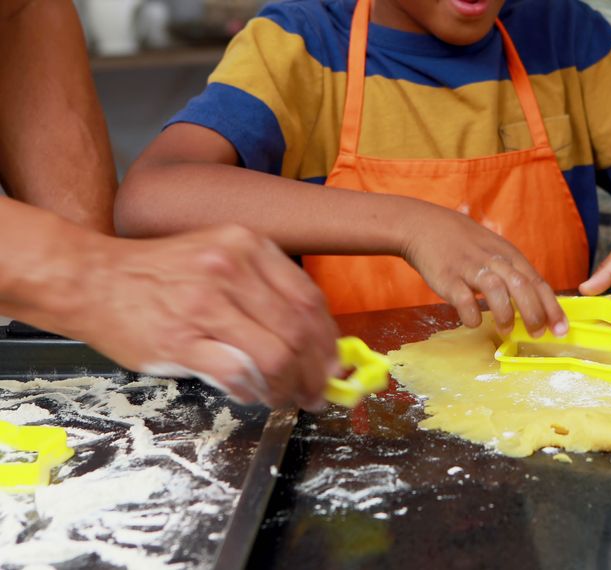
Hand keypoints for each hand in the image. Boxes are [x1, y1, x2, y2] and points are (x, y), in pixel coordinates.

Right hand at [62, 225, 338, 409]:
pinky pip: (237, 374)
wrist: (90, 279)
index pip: (309, 299)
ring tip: (290, 398)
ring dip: (290, 387)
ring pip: (275, 356)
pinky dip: (255, 392)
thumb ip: (264, 288)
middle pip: (298, 331)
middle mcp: (230, 270)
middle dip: (317, 371)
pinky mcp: (181, 340)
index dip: (329, 339)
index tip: (334, 362)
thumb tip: (312, 336)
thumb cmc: (158, 274)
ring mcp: (205, 304)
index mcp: (247, 246)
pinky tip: (255, 395)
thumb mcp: (219, 257)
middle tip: (319, 391)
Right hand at [400, 205, 566, 337]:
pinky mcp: (448, 277)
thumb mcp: (496, 251)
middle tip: (537, 334)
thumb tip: (536, 304)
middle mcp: (494, 260)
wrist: (423, 226)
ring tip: (506, 330)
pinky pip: (463, 300)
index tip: (561, 330)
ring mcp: (470, 267)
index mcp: (509, 255)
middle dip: (534, 314)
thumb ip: (514, 273)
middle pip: (522, 287)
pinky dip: (471, 315)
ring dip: (505, 314)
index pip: (538, 282)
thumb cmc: (464, 243)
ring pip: (496, 291)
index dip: (552, 307)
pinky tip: (474, 321)